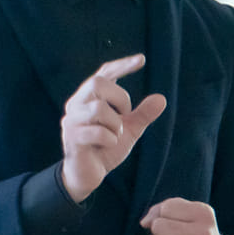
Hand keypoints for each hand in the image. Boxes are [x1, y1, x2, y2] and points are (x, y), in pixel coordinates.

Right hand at [60, 54, 165, 202]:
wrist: (88, 175)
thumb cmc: (105, 148)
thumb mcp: (129, 130)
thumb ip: (142, 115)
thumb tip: (161, 98)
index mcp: (89, 98)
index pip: (104, 73)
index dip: (122, 65)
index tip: (142, 59)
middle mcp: (77, 104)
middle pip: (97, 83)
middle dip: (120, 98)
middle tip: (125, 115)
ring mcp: (72, 120)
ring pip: (98, 108)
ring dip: (115, 124)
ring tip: (115, 135)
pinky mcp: (72, 137)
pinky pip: (97, 132)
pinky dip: (110, 140)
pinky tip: (108, 146)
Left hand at [140, 198, 228, 234]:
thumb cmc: (195, 232)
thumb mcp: (186, 213)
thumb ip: (161, 209)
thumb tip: (144, 222)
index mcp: (204, 213)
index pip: (167, 208)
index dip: (162, 214)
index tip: (172, 220)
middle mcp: (204, 233)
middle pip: (158, 226)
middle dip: (158, 230)